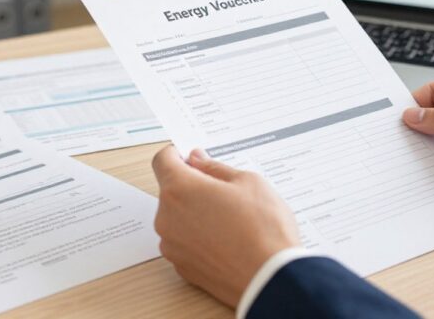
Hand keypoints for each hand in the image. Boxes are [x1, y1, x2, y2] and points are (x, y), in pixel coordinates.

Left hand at [151, 146, 299, 306]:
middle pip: (171, 191)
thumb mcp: (247, 182)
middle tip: (225, 191)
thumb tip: (198, 160)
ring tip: (230, 219)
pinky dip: (198, 236)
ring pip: (177, 218)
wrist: (271, 279)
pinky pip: (184, 241)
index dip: (176, 154)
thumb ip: (215, 168)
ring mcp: (172, 246)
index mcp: (179, 189)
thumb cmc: (263, 229)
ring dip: (195, 213)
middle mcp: (167, 218)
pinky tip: (226, 240)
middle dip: (192, 186)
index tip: (191, 157)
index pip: (162, 160)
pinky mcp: (181, 267)